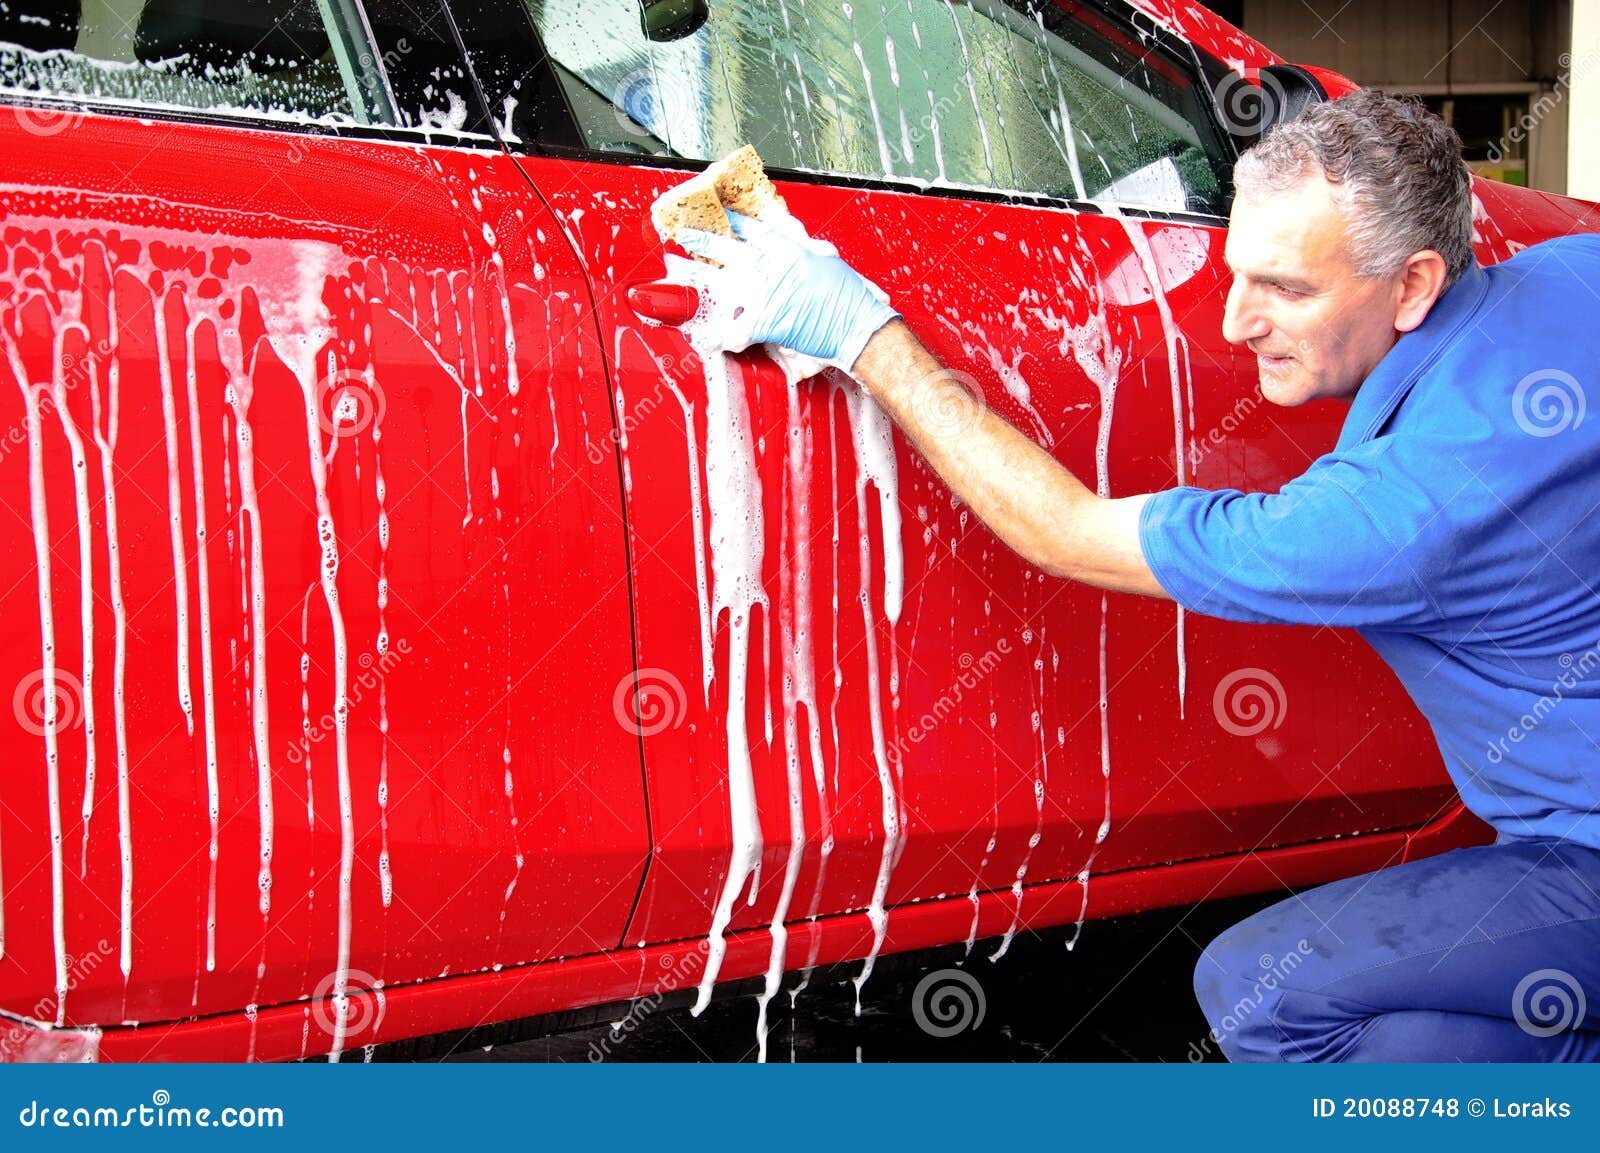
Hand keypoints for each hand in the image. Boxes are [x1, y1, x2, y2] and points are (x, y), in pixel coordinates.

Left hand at [673, 209, 898, 375]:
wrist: (858, 326)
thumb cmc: (849, 298)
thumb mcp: (826, 261)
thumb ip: (803, 249)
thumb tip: (790, 239)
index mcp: (790, 250)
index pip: (754, 229)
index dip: (733, 221)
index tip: (718, 214)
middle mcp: (773, 268)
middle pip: (729, 249)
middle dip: (703, 240)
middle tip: (684, 234)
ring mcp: (766, 294)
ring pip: (720, 283)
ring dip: (695, 278)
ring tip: (676, 270)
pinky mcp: (765, 322)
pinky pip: (734, 330)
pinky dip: (720, 338)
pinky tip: (707, 338)